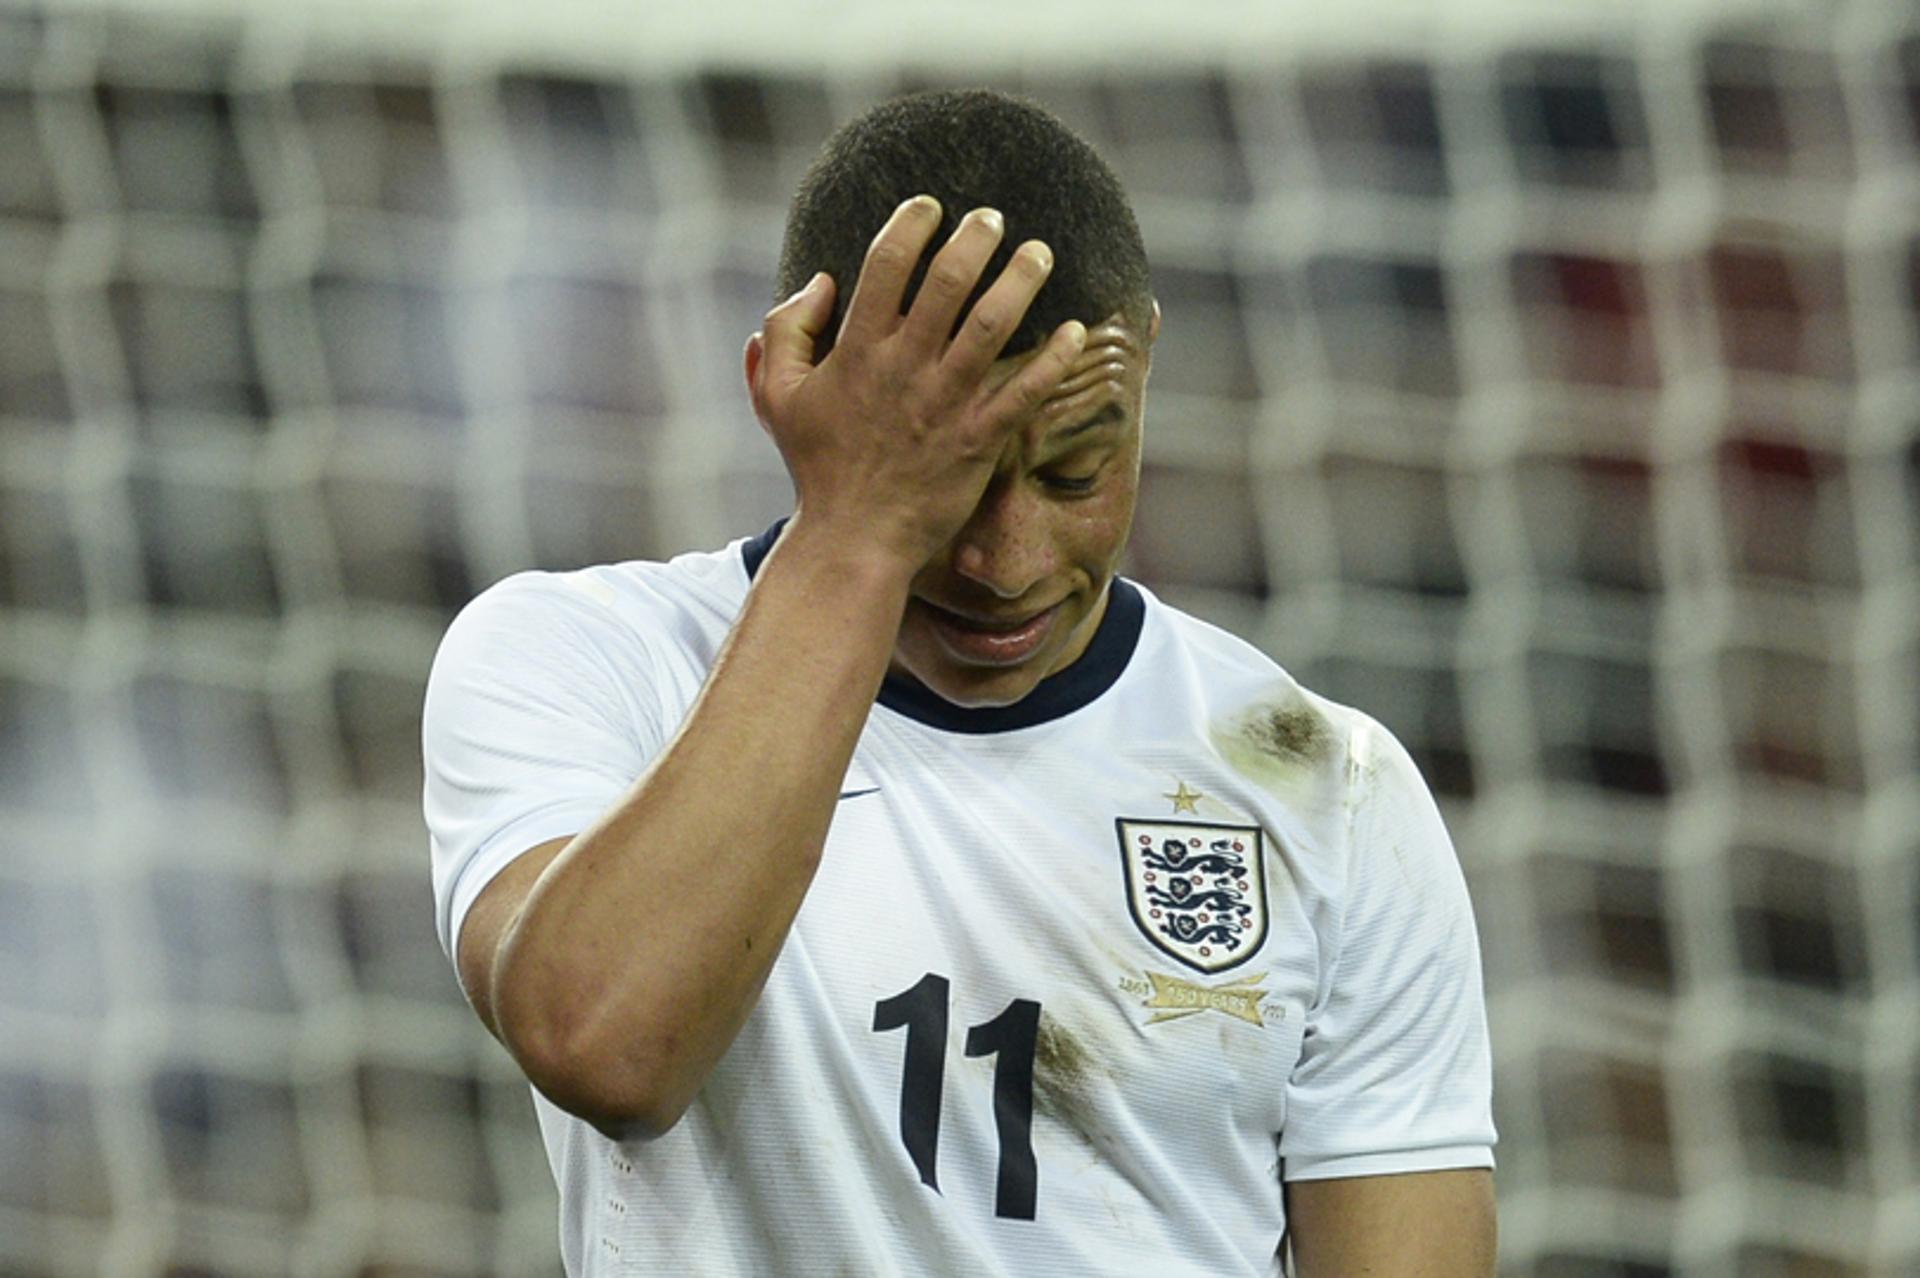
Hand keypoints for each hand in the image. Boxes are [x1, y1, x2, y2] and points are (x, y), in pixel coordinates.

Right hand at [744, 195, 1087, 574]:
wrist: (853, 538)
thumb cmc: (818, 466)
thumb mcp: (777, 396)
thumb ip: (786, 331)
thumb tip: (819, 281)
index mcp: (857, 351)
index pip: (887, 265)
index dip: (911, 225)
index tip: (931, 206)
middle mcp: (905, 368)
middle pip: (949, 282)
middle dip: (976, 239)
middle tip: (994, 218)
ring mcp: (945, 404)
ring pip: (992, 325)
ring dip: (1022, 282)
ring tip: (1040, 254)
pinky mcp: (978, 440)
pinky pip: (1024, 392)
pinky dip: (1054, 359)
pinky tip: (1075, 330)